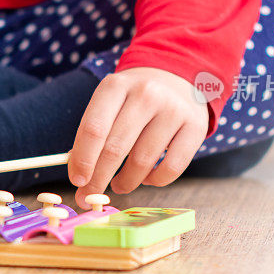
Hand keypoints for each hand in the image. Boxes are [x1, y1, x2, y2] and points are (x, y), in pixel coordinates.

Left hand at [68, 67, 208, 207]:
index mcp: (116, 86)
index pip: (94, 128)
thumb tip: (79, 175)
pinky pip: (171, 168)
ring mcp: (173, 109)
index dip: (83, 159)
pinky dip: (155, 181)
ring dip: (126, 182)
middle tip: (90, 196)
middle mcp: (145, 94)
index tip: (77, 181)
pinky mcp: (195, 126)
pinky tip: (146, 179)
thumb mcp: (109, 102)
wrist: (175, 77)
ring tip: (119, 185)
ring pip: (142, 161)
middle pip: (115, 147)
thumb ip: (93, 133)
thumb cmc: (133, 99)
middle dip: (98, 179)